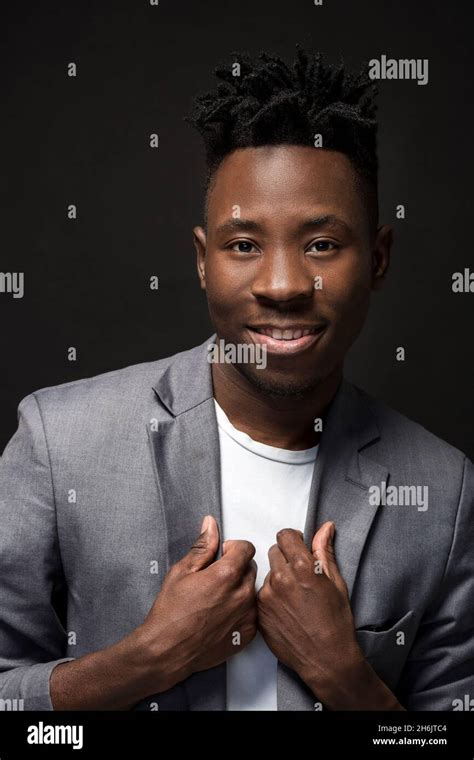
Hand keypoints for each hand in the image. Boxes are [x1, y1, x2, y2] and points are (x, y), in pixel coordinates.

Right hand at [137, 516, 257, 693]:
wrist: (167, 651)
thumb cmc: (170, 613)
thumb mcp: (181, 572)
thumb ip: (202, 546)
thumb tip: (211, 526)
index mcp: (226, 575)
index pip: (246, 548)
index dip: (232, 548)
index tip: (222, 554)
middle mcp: (242, 594)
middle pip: (251, 567)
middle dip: (236, 567)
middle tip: (214, 578)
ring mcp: (247, 615)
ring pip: (253, 589)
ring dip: (239, 588)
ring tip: (216, 599)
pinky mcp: (248, 633)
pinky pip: (252, 611)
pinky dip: (241, 609)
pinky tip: (221, 615)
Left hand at [257, 522, 403, 708]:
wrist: (326, 659)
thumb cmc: (336, 623)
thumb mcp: (336, 582)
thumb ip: (324, 551)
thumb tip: (325, 528)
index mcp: (302, 567)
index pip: (285, 535)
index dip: (294, 540)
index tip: (298, 548)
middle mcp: (281, 578)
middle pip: (275, 551)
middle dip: (286, 558)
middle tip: (300, 575)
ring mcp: (267, 596)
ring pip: (268, 573)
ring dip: (278, 578)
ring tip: (295, 596)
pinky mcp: (259, 612)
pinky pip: (262, 593)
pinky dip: (272, 596)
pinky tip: (286, 609)